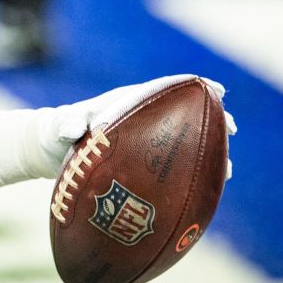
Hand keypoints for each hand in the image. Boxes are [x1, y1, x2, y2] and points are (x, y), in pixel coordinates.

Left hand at [36, 75, 237, 179]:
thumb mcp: (59, 128)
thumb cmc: (57, 133)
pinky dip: (191, 176)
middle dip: (210, 120)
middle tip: (231, 130)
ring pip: (183, 145)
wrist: (51, 153)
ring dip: (207, 153)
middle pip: (184, 117)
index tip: (217, 90)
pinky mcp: (143, 166)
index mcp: (128, 103)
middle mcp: (142, 121)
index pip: (166, 90)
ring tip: (228, 170)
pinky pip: (172, 168)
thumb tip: (75, 127)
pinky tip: (206, 194)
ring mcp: (145, 144)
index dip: (194, 88)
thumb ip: (65, 124)